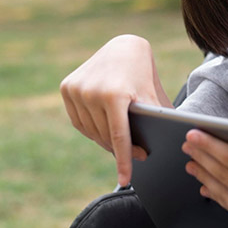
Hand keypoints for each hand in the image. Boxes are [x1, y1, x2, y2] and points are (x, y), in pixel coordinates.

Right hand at [60, 34, 171, 185]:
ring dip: (104, 141)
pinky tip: (104, 131)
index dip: (123, 160)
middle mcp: (91, 91)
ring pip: (90, 131)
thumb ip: (156, 122)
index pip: (118, 137)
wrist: (124, 47)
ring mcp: (76, 89)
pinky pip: (79, 121)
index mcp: (114, 94)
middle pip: (105, 136)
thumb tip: (161, 150)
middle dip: (120, 150)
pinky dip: (91, 129)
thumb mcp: (153, 97)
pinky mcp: (67, 87)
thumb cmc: (144, 74)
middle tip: (136, 157)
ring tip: (121, 144)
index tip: (125, 180)